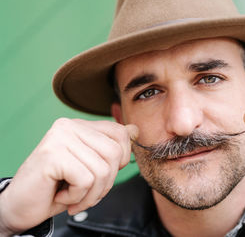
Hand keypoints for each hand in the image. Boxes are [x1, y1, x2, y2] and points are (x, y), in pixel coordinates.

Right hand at [0, 118, 137, 234]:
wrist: (20, 207)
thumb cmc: (57, 187)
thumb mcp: (90, 166)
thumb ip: (111, 147)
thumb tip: (135, 129)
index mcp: (80, 126)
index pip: (120, 134)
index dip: (119, 160)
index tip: (99, 174)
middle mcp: (69, 126)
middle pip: (114, 154)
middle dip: (105, 183)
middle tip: (85, 192)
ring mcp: (60, 138)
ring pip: (102, 170)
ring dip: (91, 193)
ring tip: (71, 195)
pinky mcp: (52, 154)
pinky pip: (86, 180)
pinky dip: (77, 196)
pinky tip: (60, 195)